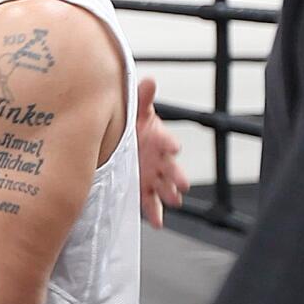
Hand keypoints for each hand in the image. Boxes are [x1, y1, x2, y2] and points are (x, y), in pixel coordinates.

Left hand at [136, 77, 189, 227]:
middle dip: (176, 176)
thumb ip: (142, 98)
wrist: (122, 138)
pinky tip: (158, 222)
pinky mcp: (144, 187)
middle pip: (171, 168)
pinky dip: (155, 213)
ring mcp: (153, 175)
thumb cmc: (134, 123)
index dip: (169, 143)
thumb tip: (148, 81)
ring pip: (164, 187)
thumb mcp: (136, 110)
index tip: (172, 146)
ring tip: (173, 201)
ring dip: (169, 194)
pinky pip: (150, 202)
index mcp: (159, 139)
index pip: (167, 141)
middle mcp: (160, 160)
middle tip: (181, 183)